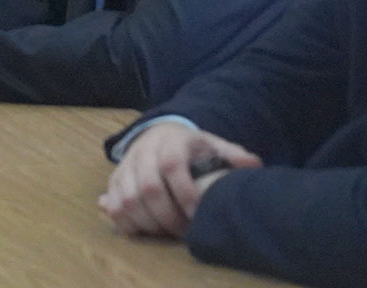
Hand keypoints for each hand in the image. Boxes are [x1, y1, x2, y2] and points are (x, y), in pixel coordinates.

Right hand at [100, 122, 260, 237]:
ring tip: (166, 233)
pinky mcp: (113, 181)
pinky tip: (143, 230)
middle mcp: (143, 152)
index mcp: (171, 141)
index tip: (198, 213)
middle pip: (148, 188)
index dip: (185, 192)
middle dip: (168, 216)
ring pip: (127, 199)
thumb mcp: (213, 143)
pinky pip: (113, 205)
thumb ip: (232, 154)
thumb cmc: (190, 146)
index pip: (172, 165)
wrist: (157, 133)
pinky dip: (125, 222)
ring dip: (147, 223)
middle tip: (185, 232)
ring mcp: (125, 166)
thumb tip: (253, 165)